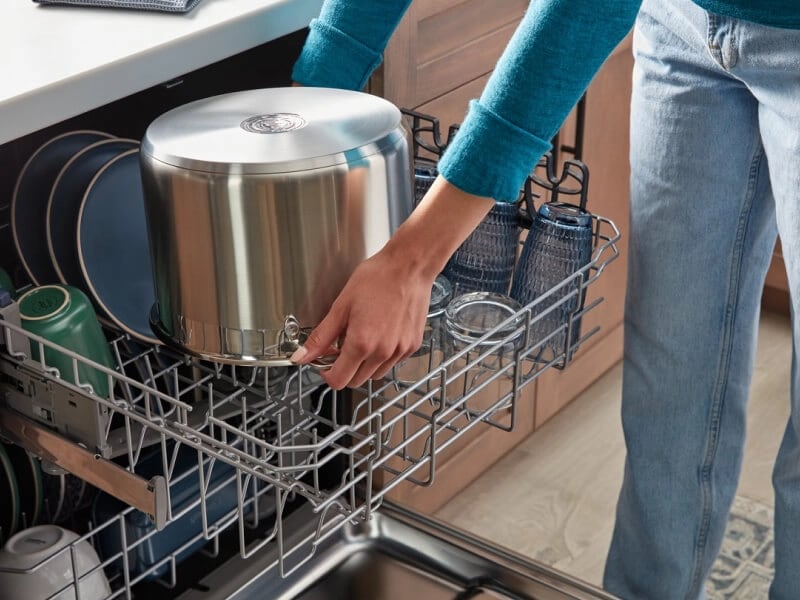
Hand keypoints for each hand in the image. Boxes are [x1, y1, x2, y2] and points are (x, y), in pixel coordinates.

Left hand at [290, 177, 494, 388]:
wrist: (409, 267)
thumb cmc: (377, 279)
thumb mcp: (341, 306)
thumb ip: (321, 336)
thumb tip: (301, 356)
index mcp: (361, 343)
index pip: (339, 381)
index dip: (327, 374)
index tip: (325, 361)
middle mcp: (382, 352)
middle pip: (356, 381)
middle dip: (344, 369)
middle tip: (341, 346)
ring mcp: (400, 351)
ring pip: (375, 374)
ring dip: (364, 364)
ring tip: (363, 336)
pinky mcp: (412, 346)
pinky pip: (392, 362)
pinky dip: (382, 356)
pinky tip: (380, 333)